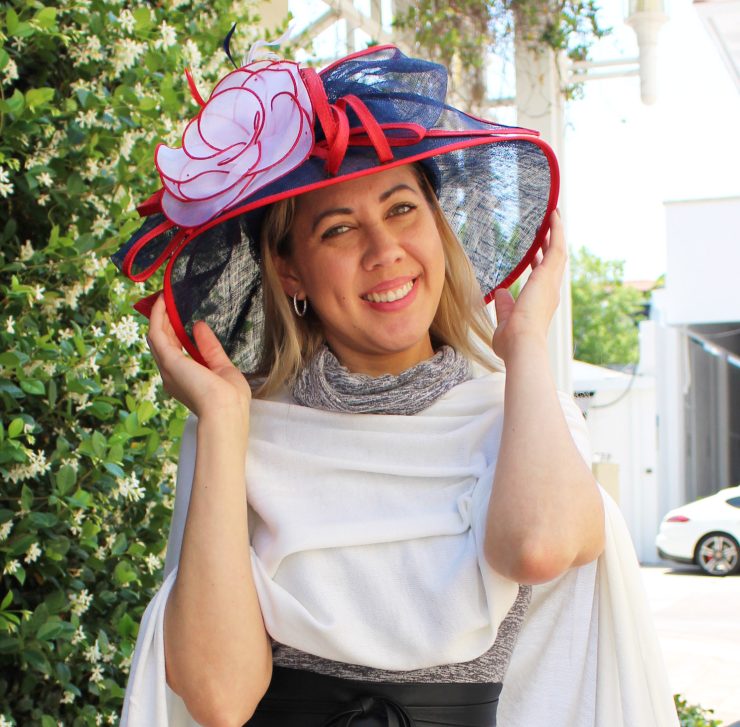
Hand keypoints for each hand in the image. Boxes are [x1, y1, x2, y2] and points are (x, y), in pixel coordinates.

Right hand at [146, 294, 251, 420]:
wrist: (226, 411)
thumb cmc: (229, 397)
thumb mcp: (222, 366)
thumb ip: (209, 347)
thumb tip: (199, 326)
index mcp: (184, 379)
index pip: (175, 351)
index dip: (174, 332)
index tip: (177, 316)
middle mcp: (171, 374)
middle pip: (162, 342)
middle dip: (164, 321)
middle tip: (167, 302)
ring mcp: (168, 367)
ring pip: (157, 336)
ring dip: (158, 316)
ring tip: (163, 298)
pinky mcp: (168, 360)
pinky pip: (157, 333)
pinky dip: (158, 316)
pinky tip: (163, 302)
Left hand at [492, 210, 565, 362]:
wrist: (521, 342)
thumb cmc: (512, 340)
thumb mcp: (505, 319)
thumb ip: (504, 305)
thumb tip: (500, 292)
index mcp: (541, 302)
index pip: (543, 278)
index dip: (540, 263)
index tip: (536, 252)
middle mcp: (550, 291)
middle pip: (554, 262)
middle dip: (551, 244)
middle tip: (548, 227)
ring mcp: (551, 282)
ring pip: (558, 251)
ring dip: (556, 232)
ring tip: (553, 215)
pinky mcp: (548, 274)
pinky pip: (556, 246)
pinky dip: (556, 230)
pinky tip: (553, 215)